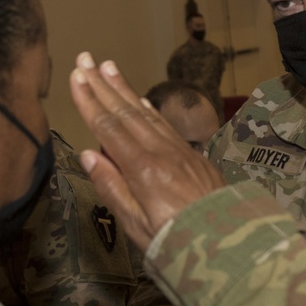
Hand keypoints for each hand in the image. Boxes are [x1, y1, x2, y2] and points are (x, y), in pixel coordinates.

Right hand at [69, 52, 225, 249]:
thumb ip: (112, 187)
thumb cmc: (176, 242)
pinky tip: (141, 100)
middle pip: (126, 112)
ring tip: (109, 68)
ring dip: (125, 89)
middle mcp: (161, 152)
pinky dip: (150, 110)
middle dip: (102, 84)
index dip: (90, 101)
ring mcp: (180, 152)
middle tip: (85, 59)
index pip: (108, 127)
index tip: (76, 77)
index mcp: (142, 169)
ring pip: (146, 113)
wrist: (229, 246)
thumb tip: (88, 155)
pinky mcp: (194, 157)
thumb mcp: (136, 224)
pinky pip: (166, 126)